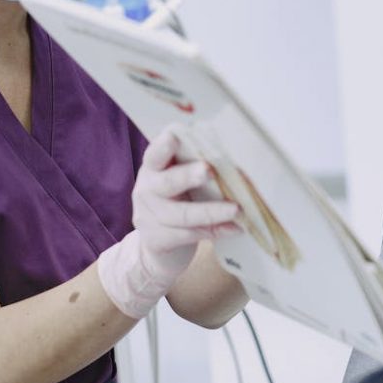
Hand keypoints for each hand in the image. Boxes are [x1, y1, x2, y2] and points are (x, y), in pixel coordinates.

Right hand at [96, 126, 240, 319]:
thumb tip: (235, 159)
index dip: (162, 147)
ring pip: (182, 215)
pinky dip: (215, 231)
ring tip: (236, 209)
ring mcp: (148, 217)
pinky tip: (234, 228)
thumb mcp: (178, 181)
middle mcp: (146, 190)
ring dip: (212, 212)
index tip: (173, 136)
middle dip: (187, 176)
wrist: (158, 245)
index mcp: (152, 169)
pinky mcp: (157, 240)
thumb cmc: (176, 203)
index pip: (154, 155)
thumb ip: (193, 168)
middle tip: (208, 171)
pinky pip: (189, 235)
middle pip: (167, 182)